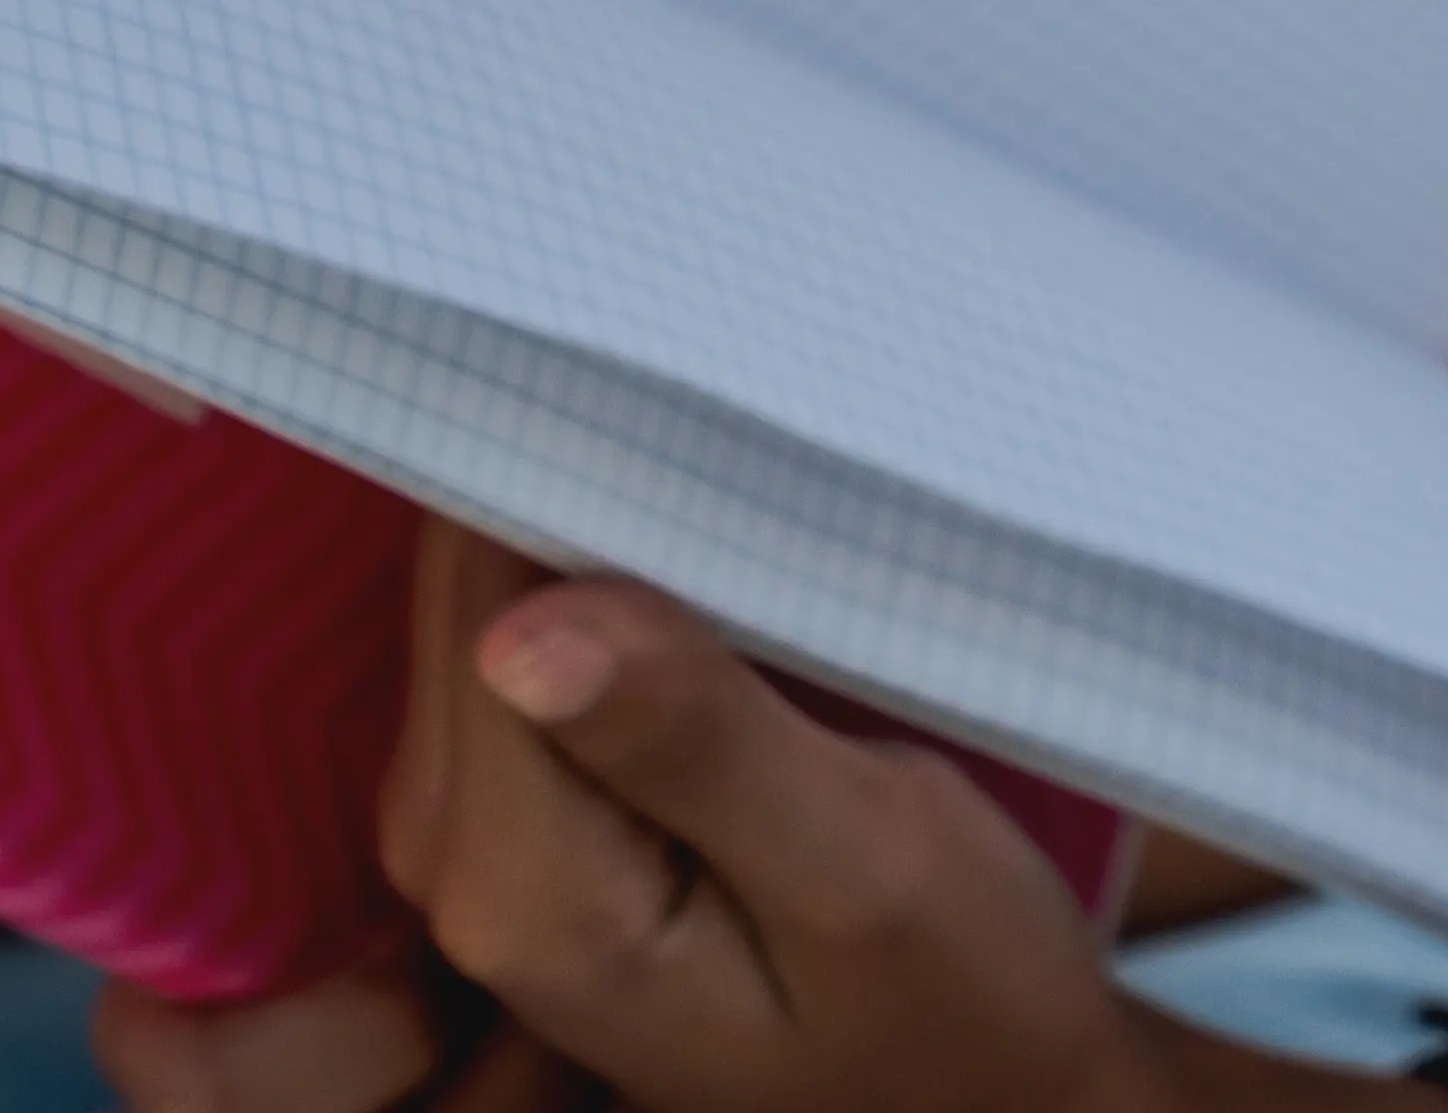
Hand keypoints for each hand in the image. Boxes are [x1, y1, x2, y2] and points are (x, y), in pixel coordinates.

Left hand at [96, 520, 1174, 1112]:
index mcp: (526, 891)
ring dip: (602, 532)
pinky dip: (605, 584)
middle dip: (587, 494)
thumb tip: (525, 625)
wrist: (988, 1105)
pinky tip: (712, 570)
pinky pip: (521, 648)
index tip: (700, 404)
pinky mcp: (527, 828)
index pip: (492, 597)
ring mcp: (481, 850)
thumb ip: (698, 743)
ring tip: (743, 489)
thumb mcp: (866, 867)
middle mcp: (460, 871)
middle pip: (467, 594)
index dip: (587, 474)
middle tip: (740, 425)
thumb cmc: (959, 998)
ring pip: (488, 606)